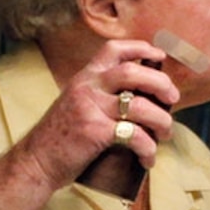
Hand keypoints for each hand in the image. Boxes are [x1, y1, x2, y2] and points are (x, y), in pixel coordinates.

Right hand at [17, 40, 178, 188]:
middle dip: (160, 84)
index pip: (113, 50)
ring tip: (165, 133)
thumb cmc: (59, 138)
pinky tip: (148, 159)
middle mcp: (87, 88)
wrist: (36, 162)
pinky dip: (148, 149)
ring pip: (139, 105)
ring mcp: (91, 109)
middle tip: (173, 98)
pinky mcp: (95, 132)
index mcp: (84, 78)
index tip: (159, 57)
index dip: (141, 48)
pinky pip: (134, 135)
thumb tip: (138, 98)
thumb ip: (98, 96)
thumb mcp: (75, 104)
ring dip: (161, 120)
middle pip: (133, 72)